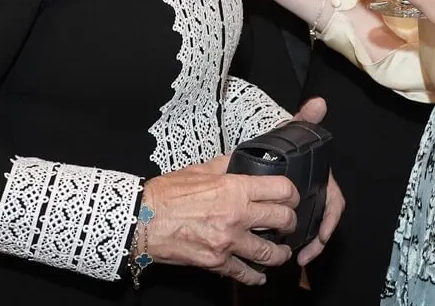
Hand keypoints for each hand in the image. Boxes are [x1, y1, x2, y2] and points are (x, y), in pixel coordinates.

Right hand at [141, 159, 298, 285]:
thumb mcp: (200, 169)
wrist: (141, 220)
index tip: (292, 197)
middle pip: (283, 219)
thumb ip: (227, 164)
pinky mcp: (216, 262)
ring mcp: (228, 241)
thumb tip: (244, 158)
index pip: (281, 189)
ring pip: (270, 252)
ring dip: (280, 253)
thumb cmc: (167, 193)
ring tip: (282, 252)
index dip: (292, 193)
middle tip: (289, 224)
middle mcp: (237, 215)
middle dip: (291, 222)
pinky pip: (245, 273)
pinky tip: (260, 275)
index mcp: (235, 188)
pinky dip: (256, 276)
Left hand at [289, 96, 343, 265]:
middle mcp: (316, 193)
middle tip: (304, 256)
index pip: (334, 201)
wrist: (269, 152)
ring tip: (297, 259)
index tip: (323, 235)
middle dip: (318, 240)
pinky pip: (299, 230)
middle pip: (323, 220)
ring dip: (308, 244)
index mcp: (321, 178)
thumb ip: (304, 119)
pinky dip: (296, 242)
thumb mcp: (293, 132)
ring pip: (311, 228)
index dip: (330, 220)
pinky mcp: (292, 211)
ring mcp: (304, 204)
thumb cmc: (286, 144)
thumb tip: (318, 103)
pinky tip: (283, 252)